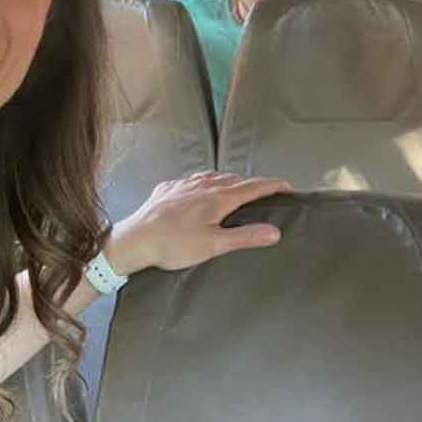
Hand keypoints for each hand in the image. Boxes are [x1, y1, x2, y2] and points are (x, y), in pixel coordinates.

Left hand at [109, 171, 289, 274]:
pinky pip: (191, 181)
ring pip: (212, 176)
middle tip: (261, 194)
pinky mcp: (167, 189)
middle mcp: (203, 185)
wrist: (134, 239)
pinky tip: (198, 192)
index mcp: (218, 198)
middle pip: (234, 179)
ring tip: (233, 190)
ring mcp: (183, 185)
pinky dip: (202, 184)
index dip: (272, 185)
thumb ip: (245, 236)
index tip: (287, 186)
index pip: (253, 187)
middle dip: (250, 184)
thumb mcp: (213, 245)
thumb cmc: (173, 245)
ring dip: (227, 182)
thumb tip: (275, 231)